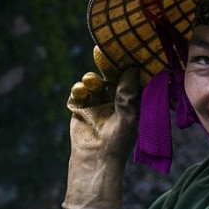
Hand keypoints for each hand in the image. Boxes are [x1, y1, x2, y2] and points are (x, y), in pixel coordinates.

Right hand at [61, 47, 141, 208]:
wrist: (96, 158)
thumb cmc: (118, 140)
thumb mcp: (127, 115)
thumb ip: (127, 93)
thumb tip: (131, 69)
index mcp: (129, 100)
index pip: (127, 78)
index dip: (125, 65)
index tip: (123, 50)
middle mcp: (113, 99)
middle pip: (109, 76)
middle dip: (105, 66)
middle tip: (100, 52)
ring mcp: (95, 102)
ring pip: (92, 83)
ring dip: (91, 79)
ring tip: (91, 82)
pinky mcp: (79, 108)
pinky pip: (77, 93)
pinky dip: (78, 90)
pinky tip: (81, 91)